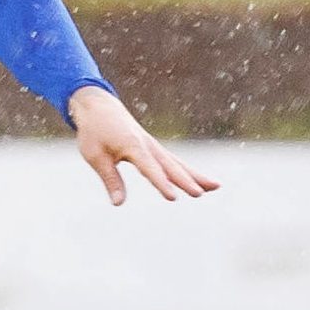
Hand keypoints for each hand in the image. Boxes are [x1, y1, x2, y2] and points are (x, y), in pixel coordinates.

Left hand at [69, 86, 218, 205]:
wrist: (98, 105)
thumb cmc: (94, 131)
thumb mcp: (95, 156)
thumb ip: (111, 179)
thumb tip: (119, 204)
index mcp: (133, 146)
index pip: (150, 169)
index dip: (161, 184)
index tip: (173, 197)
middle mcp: (148, 145)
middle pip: (171, 166)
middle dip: (186, 180)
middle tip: (201, 194)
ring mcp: (153, 146)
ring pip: (178, 163)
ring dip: (196, 175)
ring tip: (216, 187)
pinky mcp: (153, 148)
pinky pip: (174, 161)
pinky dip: (188, 171)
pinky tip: (200, 181)